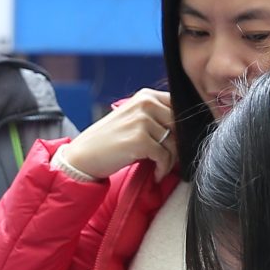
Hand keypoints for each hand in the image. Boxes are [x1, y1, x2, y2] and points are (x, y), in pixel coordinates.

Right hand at [58, 88, 176, 181]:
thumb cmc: (109, 141)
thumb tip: (186, 131)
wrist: (83, 156)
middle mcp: (145, 104)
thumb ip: (157, 118)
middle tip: (168, 159)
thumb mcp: (133, 119)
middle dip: (177, 146)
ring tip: (159, 168)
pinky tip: (155, 174)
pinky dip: (162, 169)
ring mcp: (142, 120)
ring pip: (174, 143)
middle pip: (180, 126)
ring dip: (169, 161)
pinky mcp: (140, 139)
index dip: (183, 128)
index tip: (177, 143)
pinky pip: (164, 157)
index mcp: (146, 96)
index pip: (179, 107)